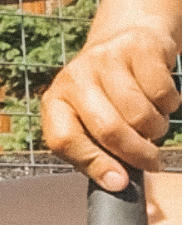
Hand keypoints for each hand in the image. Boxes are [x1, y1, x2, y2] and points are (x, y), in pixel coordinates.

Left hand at [41, 27, 179, 190]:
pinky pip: (162, 93)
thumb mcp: (88, 120)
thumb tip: (117, 186)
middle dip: (136, 155)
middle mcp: (74, 78)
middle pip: (108, 130)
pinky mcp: (136, 48)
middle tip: (151, 162)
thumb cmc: (106, 93)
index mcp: (55, 102)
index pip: (63, 140)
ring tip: (151, 124)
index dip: (94, 165)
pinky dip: (169, 105)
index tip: (119, 182)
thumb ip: (96, 152)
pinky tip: (158, 99)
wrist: (125, 39)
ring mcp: (104, 60)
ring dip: (155, 129)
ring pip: (140, 115)